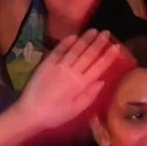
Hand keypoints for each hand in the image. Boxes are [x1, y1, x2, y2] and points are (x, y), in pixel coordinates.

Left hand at [16, 30, 130, 135]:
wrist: (30, 113)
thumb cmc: (55, 115)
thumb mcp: (77, 110)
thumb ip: (90, 95)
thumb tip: (102, 80)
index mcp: (81, 84)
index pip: (99, 67)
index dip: (108, 56)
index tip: (117, 46)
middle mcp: (72, 72)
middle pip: (88, 55)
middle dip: (98, 43)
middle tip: (106, 32)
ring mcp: (59, 66)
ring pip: (75, 50)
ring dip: (85, 39)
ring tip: (93, 30)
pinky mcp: (46, 64)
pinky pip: (58, 50)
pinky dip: (66, 42)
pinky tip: (73, 36)